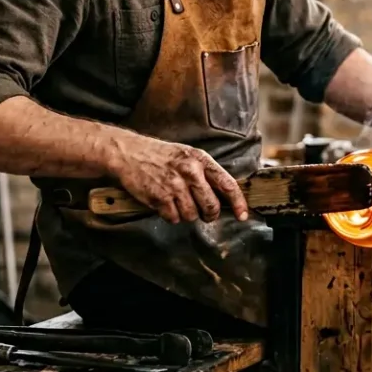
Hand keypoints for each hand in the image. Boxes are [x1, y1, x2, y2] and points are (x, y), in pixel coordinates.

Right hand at [110, 138, 249, 223]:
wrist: (128, 153)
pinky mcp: (159, 197)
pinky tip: (164, 204)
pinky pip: (173, 218)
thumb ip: (206, 172)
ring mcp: (174, 185)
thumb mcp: (188, 155)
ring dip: (186, 214)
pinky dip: (170, 216)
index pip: (227, 184)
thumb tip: (225, 196)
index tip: (243, 215)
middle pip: (211, 206)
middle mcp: (190, 172)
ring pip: (192, 215)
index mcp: (201, 159)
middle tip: (205, 214)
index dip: (238, 203)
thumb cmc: (161, 156)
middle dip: (210, 215)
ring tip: (177, 201)